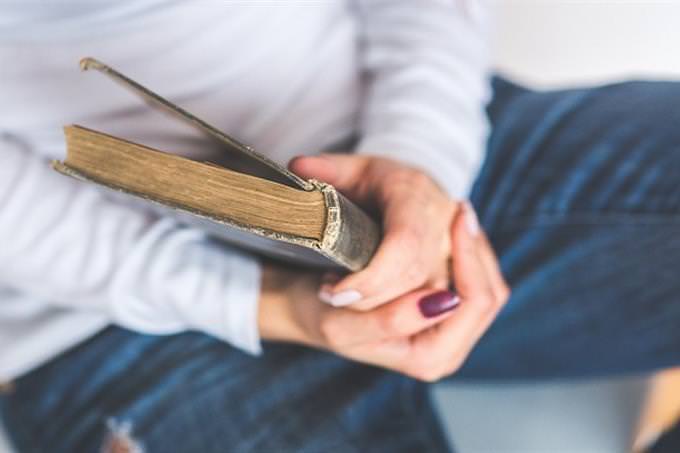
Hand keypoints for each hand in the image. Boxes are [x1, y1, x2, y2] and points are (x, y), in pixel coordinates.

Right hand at [258, 203, 509, 380]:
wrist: (314, 305)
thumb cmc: (322, 315)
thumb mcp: (341, 325)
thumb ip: (388, 320)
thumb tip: (441, 301)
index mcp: (429, 358)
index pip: (471, 304)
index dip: (466, 260)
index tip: (452, 217)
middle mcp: (448, 348)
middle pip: (486, 293)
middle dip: (471, 250)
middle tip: (458, 211)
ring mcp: (451, 327)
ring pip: (489, 282)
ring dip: (474, 247)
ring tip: (460, 214)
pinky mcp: (449, 305)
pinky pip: (479, 274)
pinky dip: (470, 249)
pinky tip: (457, 225)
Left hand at [289, 154, 455, 309]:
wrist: (414, 192)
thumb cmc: (378, 182)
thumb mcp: (350, 169)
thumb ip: (325, 168)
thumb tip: (298, 166)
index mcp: (415, 194)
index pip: (404, 244)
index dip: (372, 277)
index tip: (335, 293)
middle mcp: (443, 224)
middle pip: (414, 277)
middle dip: (369, 298)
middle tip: (329, 295)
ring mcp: (455, 250)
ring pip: (427, 297)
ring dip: (382, 308)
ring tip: (343, 296)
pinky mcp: (458, 271)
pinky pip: (435, 306)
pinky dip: (399, 313)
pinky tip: (368, 303)